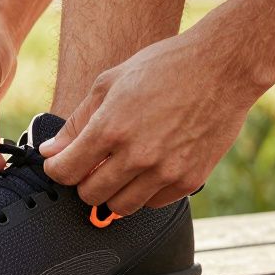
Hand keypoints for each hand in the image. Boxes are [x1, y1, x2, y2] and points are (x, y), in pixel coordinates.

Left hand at [39, 31, 258, 212]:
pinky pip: (152, 204)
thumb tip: (51, 151)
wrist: (222, 67)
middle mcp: (137, 155)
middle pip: (90, 195)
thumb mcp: (110, 82)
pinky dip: (143, 192)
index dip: (56, 168)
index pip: (65, 172)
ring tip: (119, 167)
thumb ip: (77, 121)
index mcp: (111, 128)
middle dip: (83, 181)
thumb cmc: (164, 67)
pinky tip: (147, 168)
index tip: (60, 163)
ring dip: (112, 191)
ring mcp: (165, 172)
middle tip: (91, 164)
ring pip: (120, 207)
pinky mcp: (189, 181)